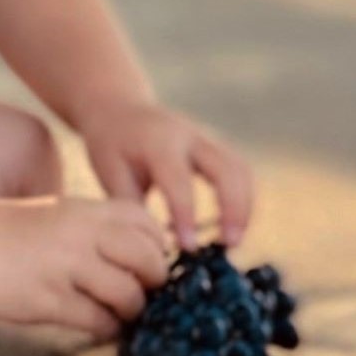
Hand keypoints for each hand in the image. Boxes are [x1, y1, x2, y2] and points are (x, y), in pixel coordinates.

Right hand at [0, 196, 171, 337]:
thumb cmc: (12, 231)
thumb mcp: (62, 214)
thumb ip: (99, 228)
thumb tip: (140, 257)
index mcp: (90, 210)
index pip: (149, 227)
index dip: (157, 250)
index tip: (147, 266)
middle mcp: (84, 234)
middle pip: (149, 261)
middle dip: (153, 285)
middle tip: (141, 295)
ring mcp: (67, 266)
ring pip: (128, 295)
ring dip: (130, 311)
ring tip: (118, 314)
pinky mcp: (48, 299)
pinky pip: (97, 320)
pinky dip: (106, 329)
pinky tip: (98, 326)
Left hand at [78, 100, 255, 250]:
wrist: (121, 108)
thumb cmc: (111, 145)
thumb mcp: (110, 174)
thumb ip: (133, 207)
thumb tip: (153, 247)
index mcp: (158, 142)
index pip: (179, 182)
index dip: (186, 216)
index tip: (188, 247)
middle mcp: (190, 135)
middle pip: (227, 169)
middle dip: (234, 209)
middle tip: (230, 245)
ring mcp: (209, 137)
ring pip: (241, 170)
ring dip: (245, 207)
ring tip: (233, 240)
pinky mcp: (218, 145)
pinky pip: (240, 171)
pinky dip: (243, 200)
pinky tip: (232, 225)